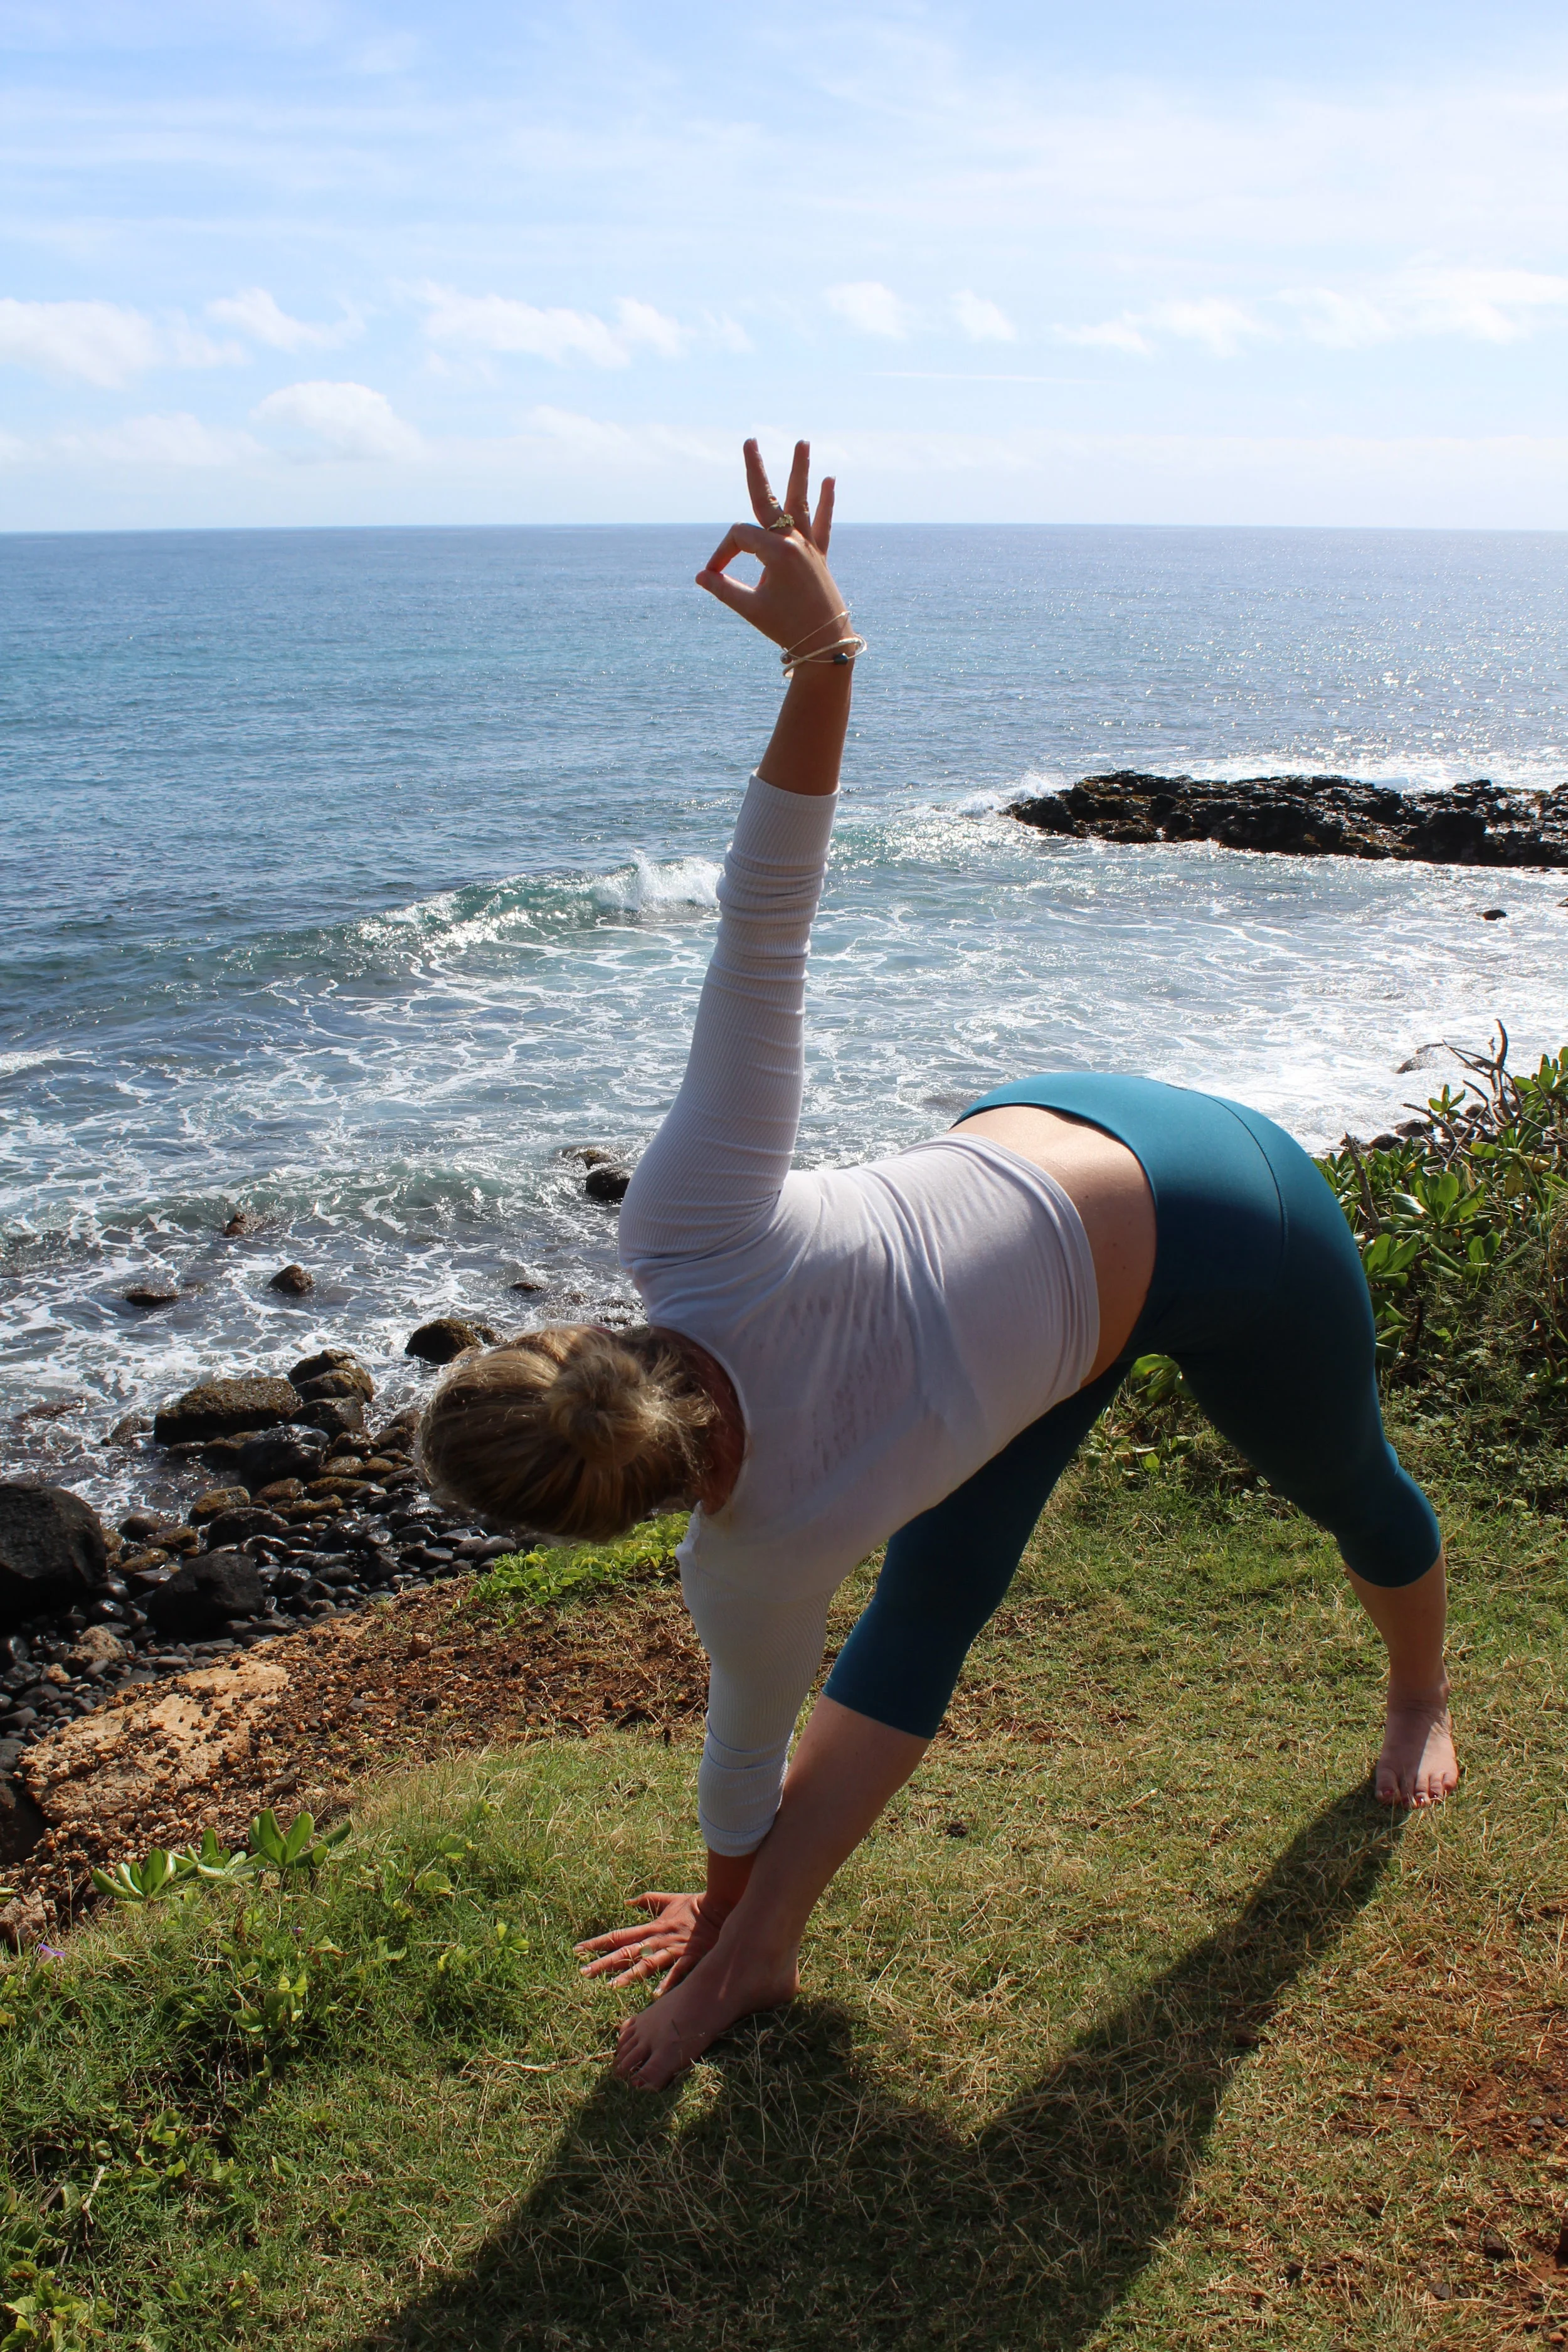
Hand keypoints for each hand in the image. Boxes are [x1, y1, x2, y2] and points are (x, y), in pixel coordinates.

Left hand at [574, 1889, 728, 1991]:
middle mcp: (657, 1940)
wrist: (721, 1907)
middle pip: (626, 1952)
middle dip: (604, 1963)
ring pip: (647, 1963)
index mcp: (651, 1928)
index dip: (597, 1943)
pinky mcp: (690, 1957)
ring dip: (629, 1976)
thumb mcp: (668, 1900)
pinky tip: (656, 1996)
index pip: (618, 1936)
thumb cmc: (694, 1906)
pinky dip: (667, 1983)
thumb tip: (627, 1900)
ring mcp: (673, 1950)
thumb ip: (647, 1901)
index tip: (578, 1950)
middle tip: (583, 1972)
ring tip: (611, 1987)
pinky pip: (677, 1972)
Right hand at [697, 439, 845, 657]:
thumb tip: (702, 575)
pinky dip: (826, 503)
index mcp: (777, 552)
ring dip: (801, 471)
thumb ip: (724, 589)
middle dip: (756, 470)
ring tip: (803, 442)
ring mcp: (809, 546)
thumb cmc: (787, 628)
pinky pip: (823, 524)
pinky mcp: (819, 556)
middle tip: (749, 440)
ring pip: (801, 501)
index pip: (739, 536)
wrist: (826, 644)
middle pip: (769, 498)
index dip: (722, 553)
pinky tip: (830, 480)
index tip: (714, 575)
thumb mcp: (750, 609)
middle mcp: (794, 541)